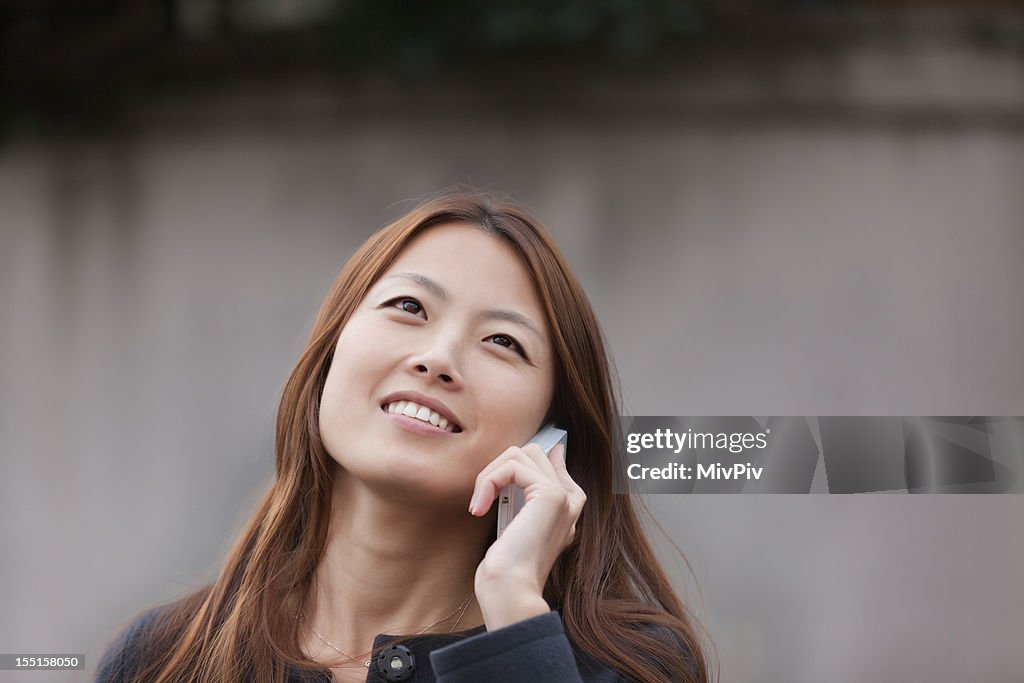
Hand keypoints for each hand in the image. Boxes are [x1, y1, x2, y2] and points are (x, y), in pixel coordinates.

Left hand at [467, 441, 585, 629]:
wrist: (510, 590)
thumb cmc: (509, 566)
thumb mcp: (516, 523)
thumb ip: (524, 495)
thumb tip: (526, 469)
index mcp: (568, 507)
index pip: (553, 461)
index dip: (523, 462)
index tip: (500, 475)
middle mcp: (570, 500)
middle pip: (533, 452)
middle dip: (499, 468)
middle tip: (483, 498)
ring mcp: (563, 496)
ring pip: (521, 453)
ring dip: (490, 474)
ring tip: (480, 503)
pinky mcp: (550, 494)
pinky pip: (513, 465)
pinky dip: (488, 481)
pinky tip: (480, 507)